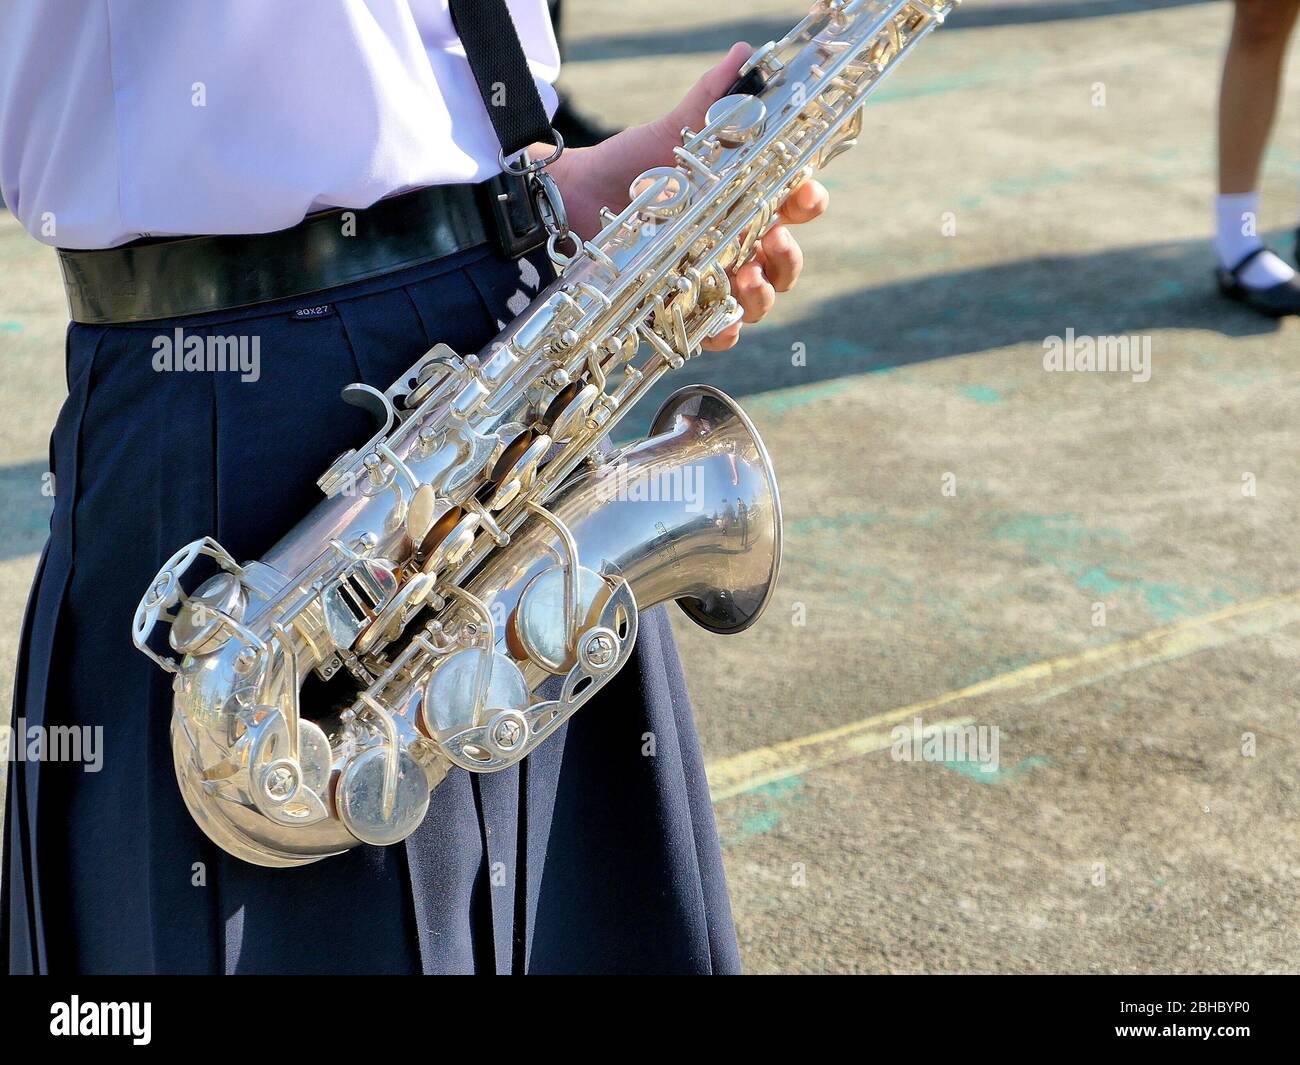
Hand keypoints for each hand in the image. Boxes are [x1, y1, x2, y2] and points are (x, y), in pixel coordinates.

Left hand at [540, 43, 829, 351]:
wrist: (576, 201)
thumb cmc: (632, 169)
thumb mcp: (674, 133)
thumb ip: (712, 98)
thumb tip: (746, 55)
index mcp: (745, 202)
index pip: (796, 206)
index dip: (808, 201)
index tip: (804, 193)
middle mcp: (736, 244)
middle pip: (786, 262)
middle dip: (790, 257)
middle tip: (774, 241)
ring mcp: (713, 279)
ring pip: (759, 299)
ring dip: (763, 294)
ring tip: (746, 279)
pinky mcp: (684, 309)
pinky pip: (717, 331)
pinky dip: (724, 330)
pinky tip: (719, 322)